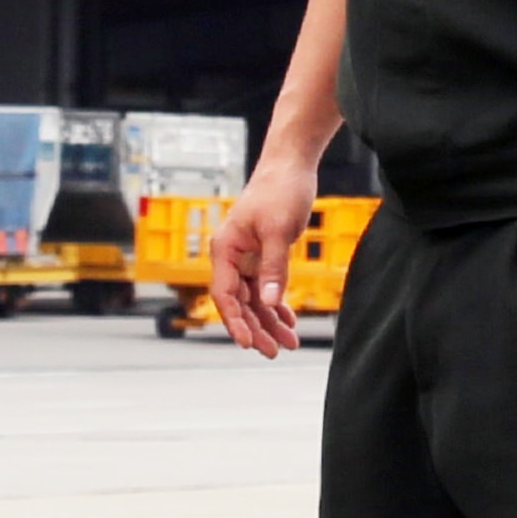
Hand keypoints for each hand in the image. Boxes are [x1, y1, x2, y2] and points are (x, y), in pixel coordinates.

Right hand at [209, 155, 321, 361]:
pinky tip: (288, 321)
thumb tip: (268, 303)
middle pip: (239, 303)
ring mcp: (247, 256)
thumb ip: (273, 268)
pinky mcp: (263, 254)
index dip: (235, 322)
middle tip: (274, 352)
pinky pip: (265, 287)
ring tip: (289, 343)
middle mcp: (231, 256)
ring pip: (253, 299)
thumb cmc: (280, 191)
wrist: (291, 166)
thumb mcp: (279, 231)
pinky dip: (276, 304)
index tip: (248, 344)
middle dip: (255, 329)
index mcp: (225, 249)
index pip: (225, 295)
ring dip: (269, 321)